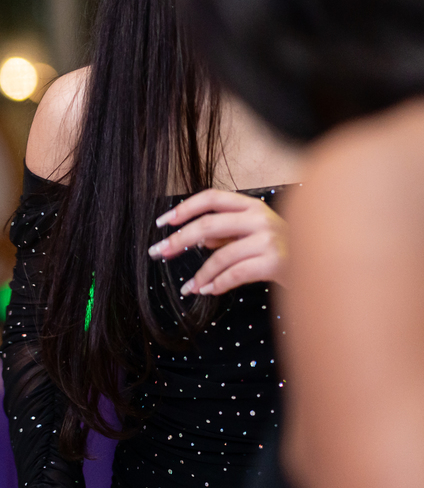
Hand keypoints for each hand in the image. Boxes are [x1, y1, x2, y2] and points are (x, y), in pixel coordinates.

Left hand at [148, 188, 287, 296]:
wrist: (327, 268)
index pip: (211, 197)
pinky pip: (235, 274)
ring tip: (190, 287)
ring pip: (220, 256)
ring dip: (200, 274)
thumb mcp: (257, 234)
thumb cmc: (287, 251)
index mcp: (252, 206)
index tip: (163, 222)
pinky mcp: (275, 262)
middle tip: (159, 253)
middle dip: (179, 240)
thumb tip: (200, 238)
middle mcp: (260, 218)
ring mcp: (268, 239)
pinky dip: (217, 284)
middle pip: (208, 224)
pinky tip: (208, 290)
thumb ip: (229, 232)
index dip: (184, 208)